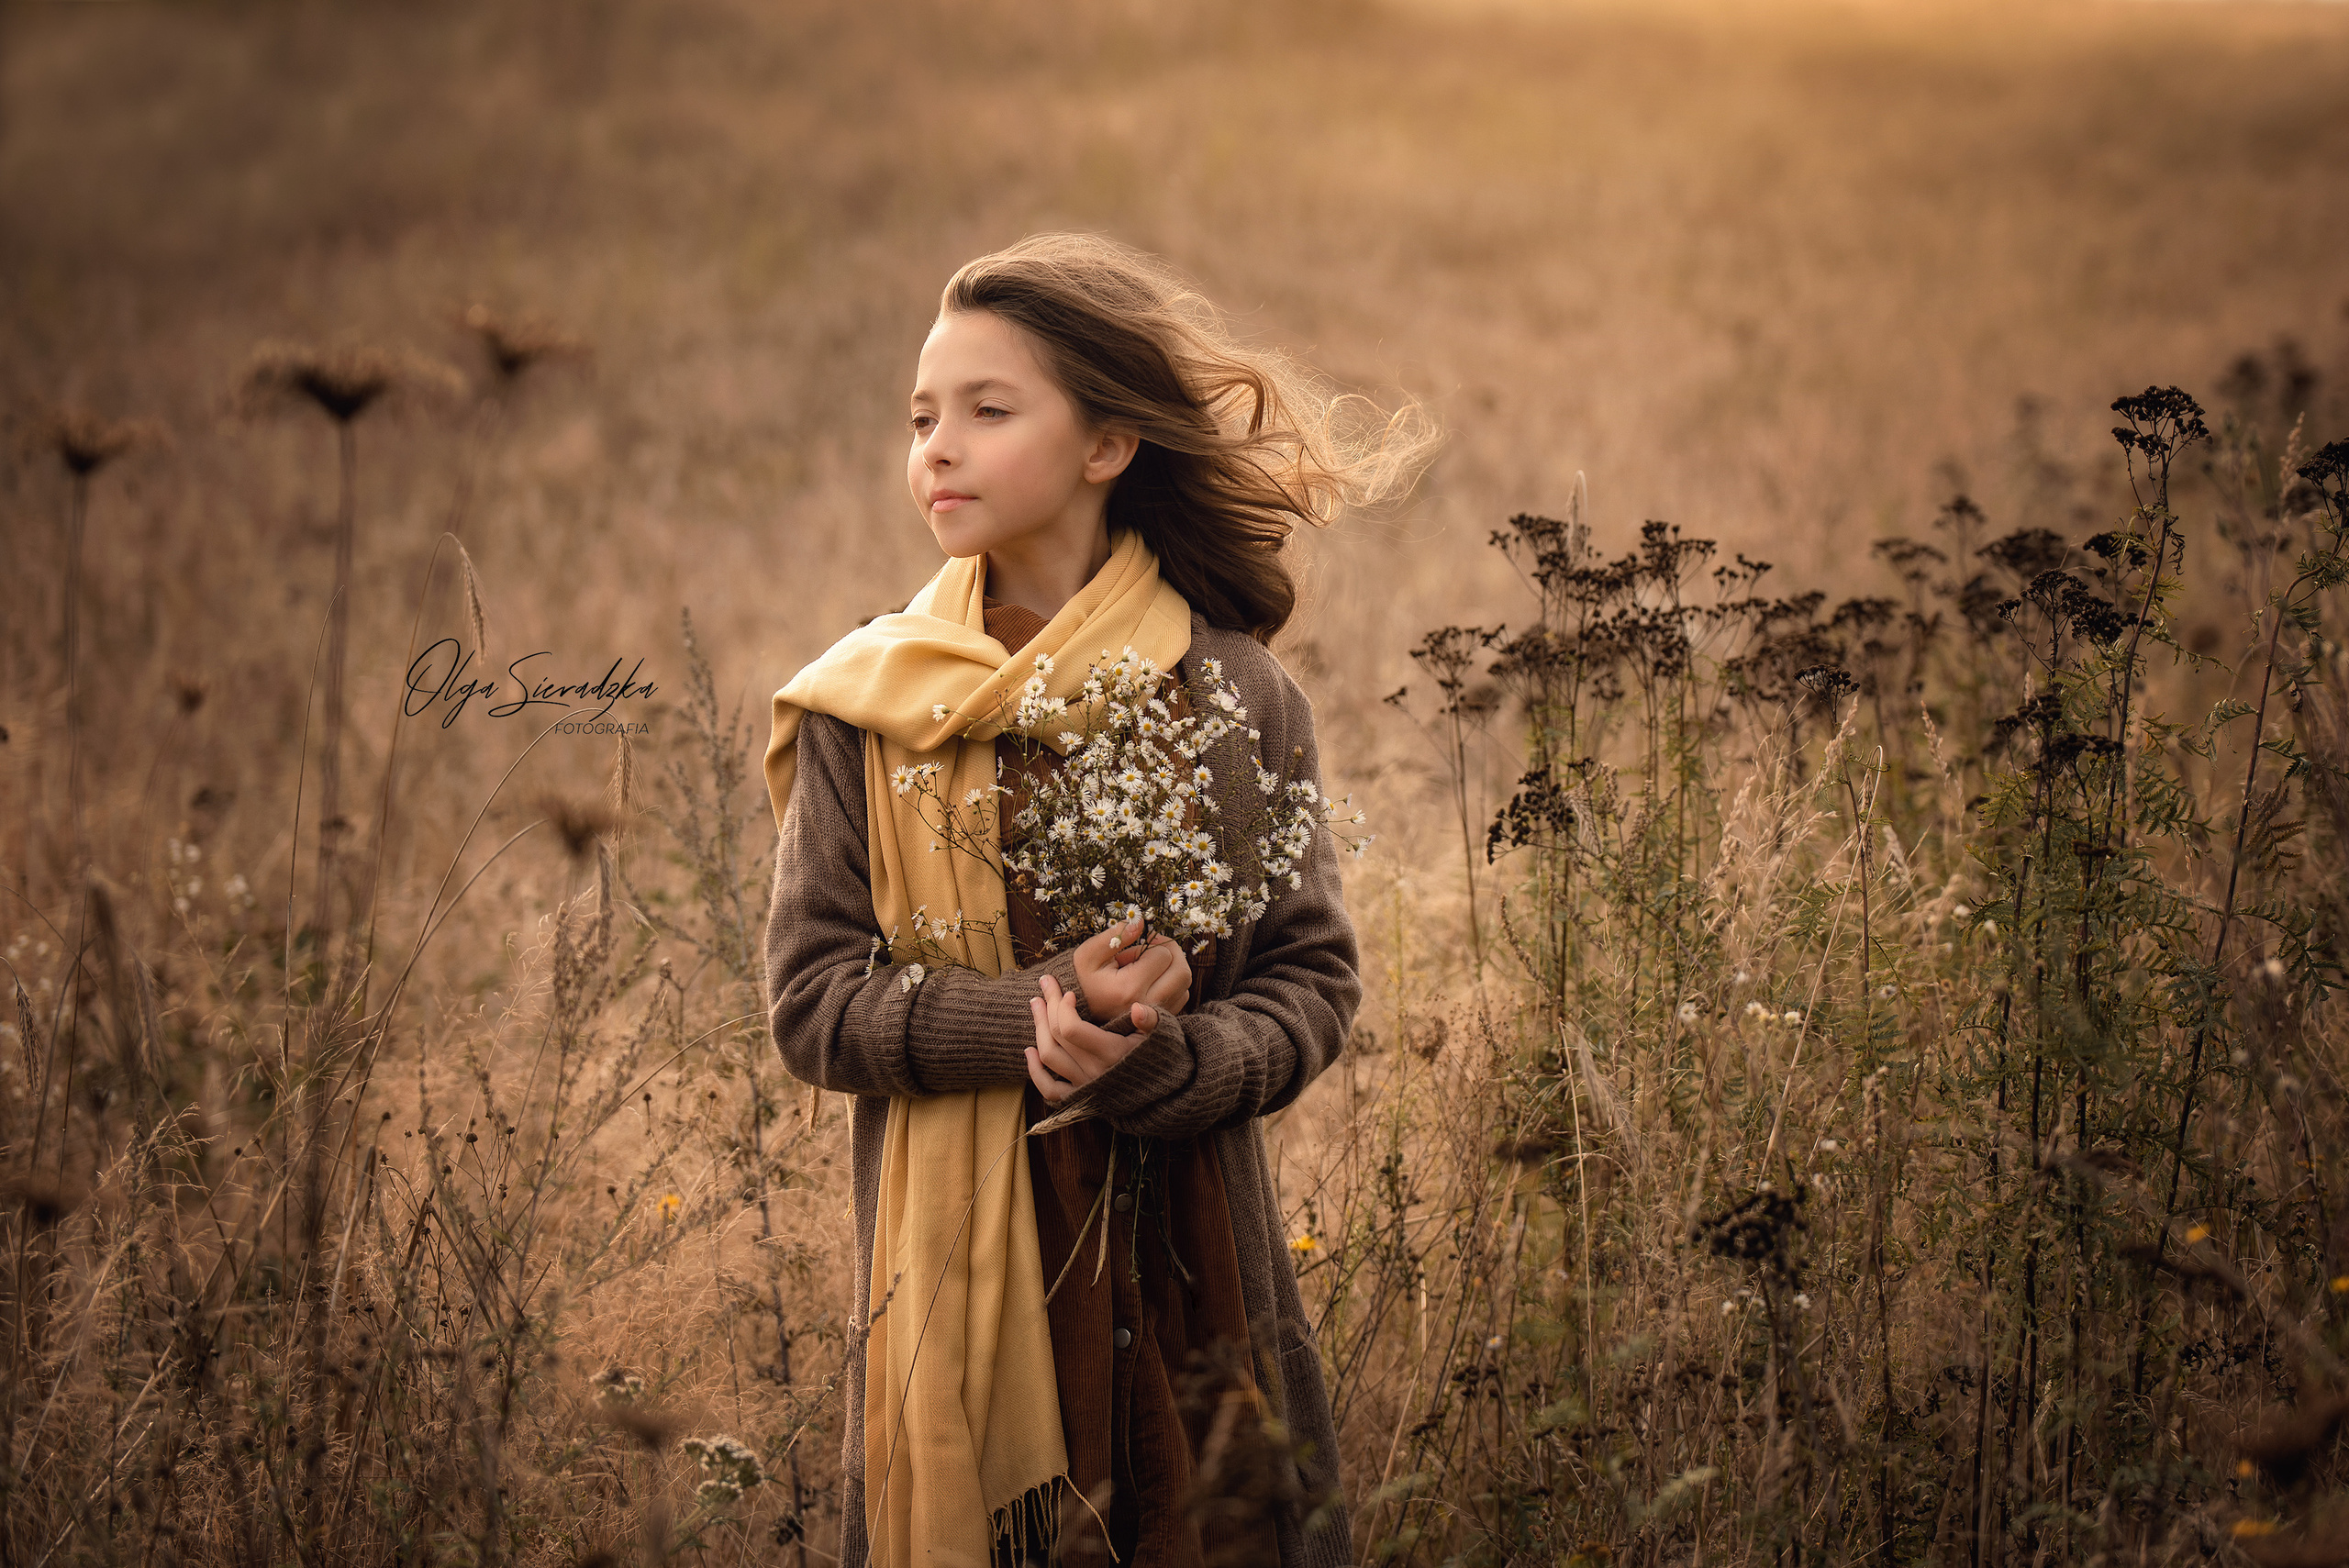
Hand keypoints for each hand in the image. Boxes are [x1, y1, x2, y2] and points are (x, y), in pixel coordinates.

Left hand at [1027, 972, 1161, 1105]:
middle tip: (1045, 983)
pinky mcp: (1080, 1097)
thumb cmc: (1163, 1056)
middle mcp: (1094, 1071)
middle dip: (1048, 1006)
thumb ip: (1151, 1020)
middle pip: (1056, 1036)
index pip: (1071, 1029)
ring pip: (1049, 1056)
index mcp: (1112, 1053)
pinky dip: (1036, 1071)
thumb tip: (1138, 1008)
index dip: (1063, 1007)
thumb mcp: (1164, 1035)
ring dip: (1038, 1028)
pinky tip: (1029, 1051)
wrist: (1165, 1092)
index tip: (1068, 991)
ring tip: (1036, 1004)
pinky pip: (1050, 1089)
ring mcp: (1085, 1085)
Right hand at [1071, 914, 1191, 1033]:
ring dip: (1172, 967)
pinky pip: (1181, 996)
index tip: (1130, 951)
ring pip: (1184, 983)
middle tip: (1152, 948)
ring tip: (1149, 965)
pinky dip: (1173, 982)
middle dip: (1171, 952)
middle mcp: (1147, 1004)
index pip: (1162, 955)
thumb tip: (1141, 922)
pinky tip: (1153, 978)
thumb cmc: (1082, 980)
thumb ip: (1115, 936)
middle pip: (1182, 971)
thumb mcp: (1088, 954)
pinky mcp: (1160, 1019)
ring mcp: (1155, 1015)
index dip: (1148, 945)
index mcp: (1130, 988)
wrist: (1078, 1013)